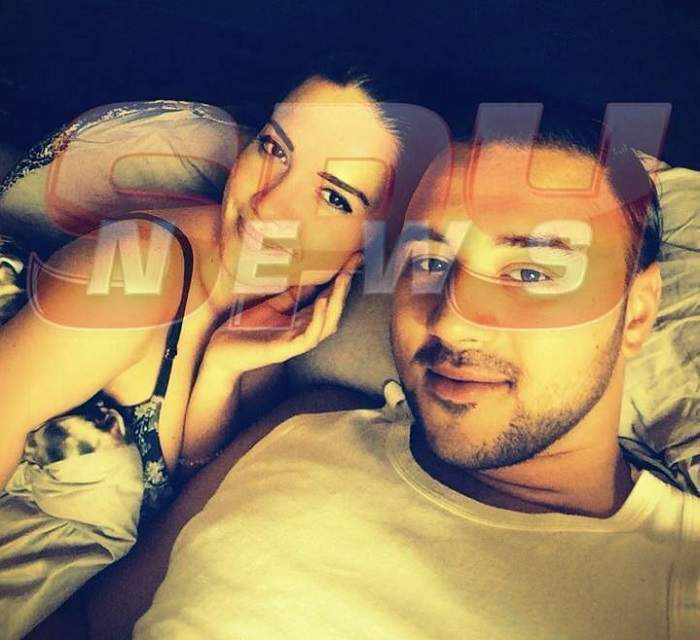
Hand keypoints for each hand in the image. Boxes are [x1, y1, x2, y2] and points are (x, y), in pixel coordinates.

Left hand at [202, 253, 360, 378]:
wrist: (220, 352)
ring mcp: (295, 342)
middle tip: (355, 265)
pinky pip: (309, 337)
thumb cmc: (244, 331)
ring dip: (337, 302)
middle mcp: (303, 332)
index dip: (341, 280)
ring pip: (327, 324)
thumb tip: (312, 284)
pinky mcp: (285, 350)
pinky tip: (323, 302)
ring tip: (343, 280)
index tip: (354, 259)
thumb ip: (291, 298)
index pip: (328, 298)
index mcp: (300, 321)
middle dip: (346, 287)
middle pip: (334, 311)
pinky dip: (318, 319)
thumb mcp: (270, 307)